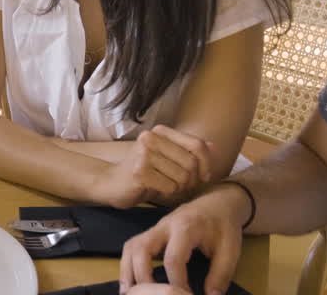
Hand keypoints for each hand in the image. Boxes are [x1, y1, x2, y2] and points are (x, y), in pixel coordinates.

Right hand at [99, 126, 213, 207]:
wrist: (111, 183)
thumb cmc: (144, 172)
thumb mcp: (168, 158)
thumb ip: (190, 151)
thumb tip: (215, 146)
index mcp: (160, 132)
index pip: (197, 145)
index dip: (207, 163)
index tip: (204, 176)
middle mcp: (151, 138)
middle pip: (192, 163)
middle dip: (193, 180)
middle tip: (183, 187)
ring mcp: (144, 154)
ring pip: (183, 177)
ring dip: (180, 188)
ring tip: (168, 188)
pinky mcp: (140, 172)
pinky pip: (170, 187)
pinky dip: (168, 194)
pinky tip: (158, 191)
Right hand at [120, 184, 251, 294]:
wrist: (217, 202)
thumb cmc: (223, 226)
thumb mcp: (230, 251)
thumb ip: (220, 275)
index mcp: (185, 228)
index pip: (173, 258)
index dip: (176, 283)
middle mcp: (164, 226)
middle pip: (141, 249)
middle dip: (143, 277)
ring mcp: (155, 229)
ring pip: (131, 247)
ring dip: (128, 271)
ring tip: (130, 293)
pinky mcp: (151, 233)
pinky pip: (132, 247)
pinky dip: (127, 265)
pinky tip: (130, 283)